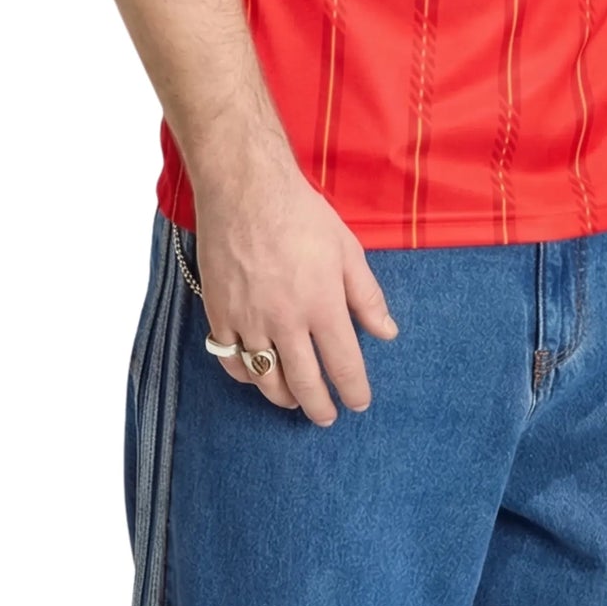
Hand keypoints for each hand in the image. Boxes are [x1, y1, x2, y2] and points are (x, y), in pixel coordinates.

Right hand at [189, 148, 399, 424]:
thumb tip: (387, 333)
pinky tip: (256, 376)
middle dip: (319, 406)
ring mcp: (248, 320)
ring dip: (283, 397)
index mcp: (322, 304)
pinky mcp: (218, 313)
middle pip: (304, 383)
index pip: (343, 365)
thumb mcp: (346, 249)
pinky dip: (245, 375)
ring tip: (294, 400)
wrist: (245, 189)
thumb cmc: (301, 213)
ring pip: (265, 379)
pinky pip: (230, 361)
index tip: (359, 403)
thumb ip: (367, 296)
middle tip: (327, 416)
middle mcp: (285, 320)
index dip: (354, 391)